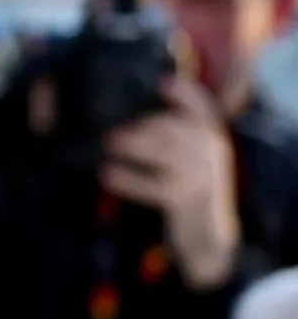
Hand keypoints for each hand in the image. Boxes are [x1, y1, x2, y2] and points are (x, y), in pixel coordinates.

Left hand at [101, 75, 239, 290]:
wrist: (207, 235)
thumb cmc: (189, 187)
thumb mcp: (190, 159)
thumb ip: (171, 136)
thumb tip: (130, 114)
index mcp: (212, 139)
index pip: (203, 108)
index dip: (185, 93)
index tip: (162, 83)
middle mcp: (212, 154)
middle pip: (173, 127)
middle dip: (141, 126)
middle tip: (112, 131)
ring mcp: (202, 177)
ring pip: (163, 151)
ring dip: (131, 146)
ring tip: (107, 144)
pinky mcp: (187, 200)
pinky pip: (153, 185)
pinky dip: (127, 179)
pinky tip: (106, 175)